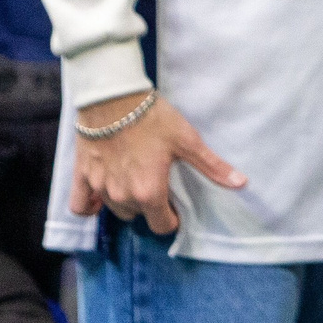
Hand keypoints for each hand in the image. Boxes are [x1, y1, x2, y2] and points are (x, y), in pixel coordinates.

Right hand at [68, 93, 247, 233]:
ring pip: (115, 209)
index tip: (174, 206)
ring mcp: (100, 188)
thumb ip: (212, 166)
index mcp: (150, 193)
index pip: (162, 226)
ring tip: (133, 180)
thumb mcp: (187, 140)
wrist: (112, 96)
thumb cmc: (152, 117)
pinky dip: (90, 205)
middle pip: (138, 216)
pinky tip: (100, 195)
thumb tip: (242, 183)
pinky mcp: (81, 176)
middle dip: (149, 205)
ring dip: (125, 201)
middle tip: (154, 182)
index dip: (171, 218)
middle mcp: (123, 197)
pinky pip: (80, 206)